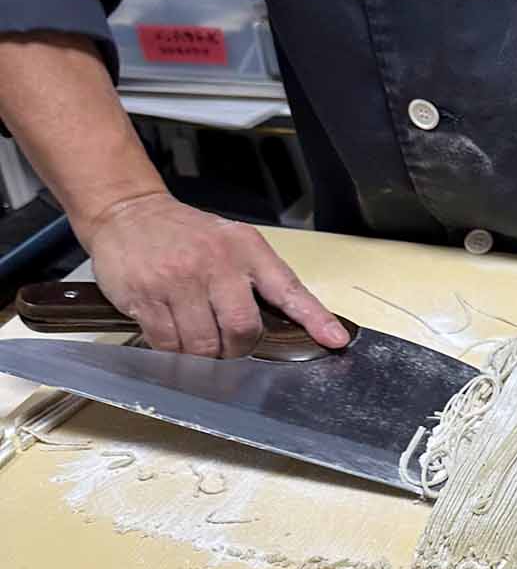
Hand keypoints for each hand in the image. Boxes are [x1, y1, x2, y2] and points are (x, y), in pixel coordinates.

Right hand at [85, 191, 349, 357]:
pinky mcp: (144, 295)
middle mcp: (215, 263)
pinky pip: (166, 344)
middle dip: (237, 348)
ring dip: (203, 355)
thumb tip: (296, 322)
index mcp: (245, 249)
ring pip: (203, 344)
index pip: (288, 288)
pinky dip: (172, 351)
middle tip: (228, 346)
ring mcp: (177, 280)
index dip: (314, 318)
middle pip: (242, 329)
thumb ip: (261, 278)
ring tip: (197, 339)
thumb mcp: (233, 242)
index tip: (336, 340)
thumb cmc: (187, 234)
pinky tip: (172, 336)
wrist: (128, 212)